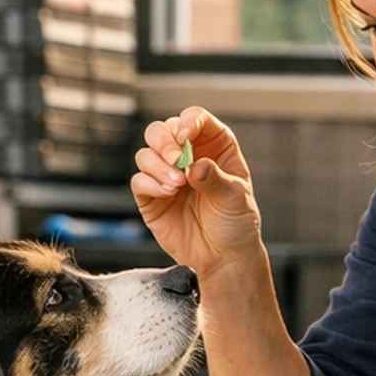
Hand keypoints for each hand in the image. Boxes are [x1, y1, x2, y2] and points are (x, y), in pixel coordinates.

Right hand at [131, 108, 264, 281]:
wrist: (224, 256)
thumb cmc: (235, 223)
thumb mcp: (235, 198)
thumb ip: (215, 179)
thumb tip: (194, 166)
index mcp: (213, 146)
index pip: (195, 119)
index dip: (189, 121)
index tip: (186, 136)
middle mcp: (187, 156)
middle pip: (162, 130)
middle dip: (164, 141)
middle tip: (175, 160)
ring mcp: (166, 175)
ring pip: (146, 153)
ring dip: (158, 165)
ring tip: (177, 185)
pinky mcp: (151, 197)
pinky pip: (139, 181)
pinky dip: (149, 184)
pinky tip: (167, 194)